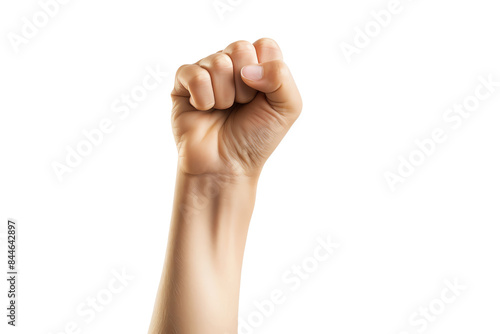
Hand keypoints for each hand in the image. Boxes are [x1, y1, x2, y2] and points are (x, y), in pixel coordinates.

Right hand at [171, 38, 301, 176]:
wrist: (226, 166)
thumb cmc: (256, 139)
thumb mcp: (287, 108)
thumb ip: (282, 76)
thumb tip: (248, 68)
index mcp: (258, 67)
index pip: (264, 45)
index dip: (266, 71)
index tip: (262, 96)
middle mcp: (232, 66)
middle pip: (240, 48)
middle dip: (245, 85)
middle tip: (242, 105)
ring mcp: (207, 73)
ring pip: (217, 62)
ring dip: (225, 96)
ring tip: (223, 111)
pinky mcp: (183, 84)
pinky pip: (193, 74)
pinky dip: (203, 98)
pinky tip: (204, 110)